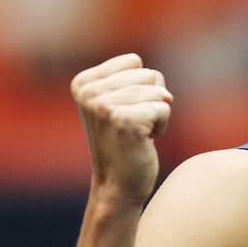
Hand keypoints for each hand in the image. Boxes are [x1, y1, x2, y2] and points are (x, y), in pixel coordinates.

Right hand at [71, 53, 172, 205]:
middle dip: (151, 99)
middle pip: (149, 74)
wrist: (117, 185)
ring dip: (157, 114)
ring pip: (158, 91)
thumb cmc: (124, 142)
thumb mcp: (118, 103)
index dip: (141, 86)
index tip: (126, 110)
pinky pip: (164, 107)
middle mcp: (89, 92)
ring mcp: (103, 105)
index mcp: (83, 83)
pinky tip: (144, 141)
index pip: (134, 61)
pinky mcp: (123, 120)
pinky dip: (162, 125)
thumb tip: (164, 92)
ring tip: (138, 133)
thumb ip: (133, 80)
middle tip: (134, 125)